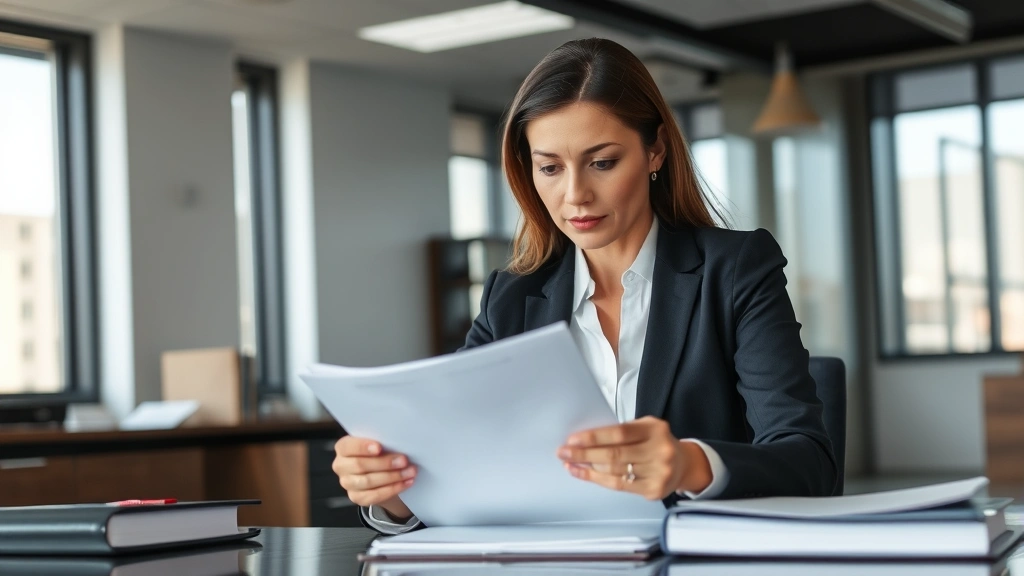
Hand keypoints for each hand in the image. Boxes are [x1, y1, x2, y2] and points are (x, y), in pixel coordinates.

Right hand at [333, 436, 416, 520]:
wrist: (382, 475)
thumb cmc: (380, 454)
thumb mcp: (379, 444)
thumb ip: (382, 443)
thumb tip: (397, 444)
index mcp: (343, 447)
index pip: (347, 446)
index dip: (363, 447)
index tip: (379, 447)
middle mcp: (341, 465)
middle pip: (360, 465)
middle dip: (384, 463)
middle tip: (404, 460)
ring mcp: (347, 483)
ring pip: (368, 481)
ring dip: (392, 477)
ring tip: (410, 472)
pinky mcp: (356, 497)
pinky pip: (374, 495)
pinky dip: (392, 489)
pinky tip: (405, 483)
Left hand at [557, 416, 711, 499]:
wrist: (684, 465)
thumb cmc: (657, 443)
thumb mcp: (645, 428)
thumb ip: (621, 432)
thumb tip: (585, 439)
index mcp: (655, 429)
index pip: (619, 433)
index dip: (594, 437)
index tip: (573, 439)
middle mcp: (659, 451)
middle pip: (614, 454)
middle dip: (584, 453)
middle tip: (563, 452)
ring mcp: (658, 472)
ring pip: (614, 471)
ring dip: (587, 468)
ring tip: (570, 463)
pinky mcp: (653, 490)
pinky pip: (619, 485)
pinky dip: (597, 479)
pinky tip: (583, 474)